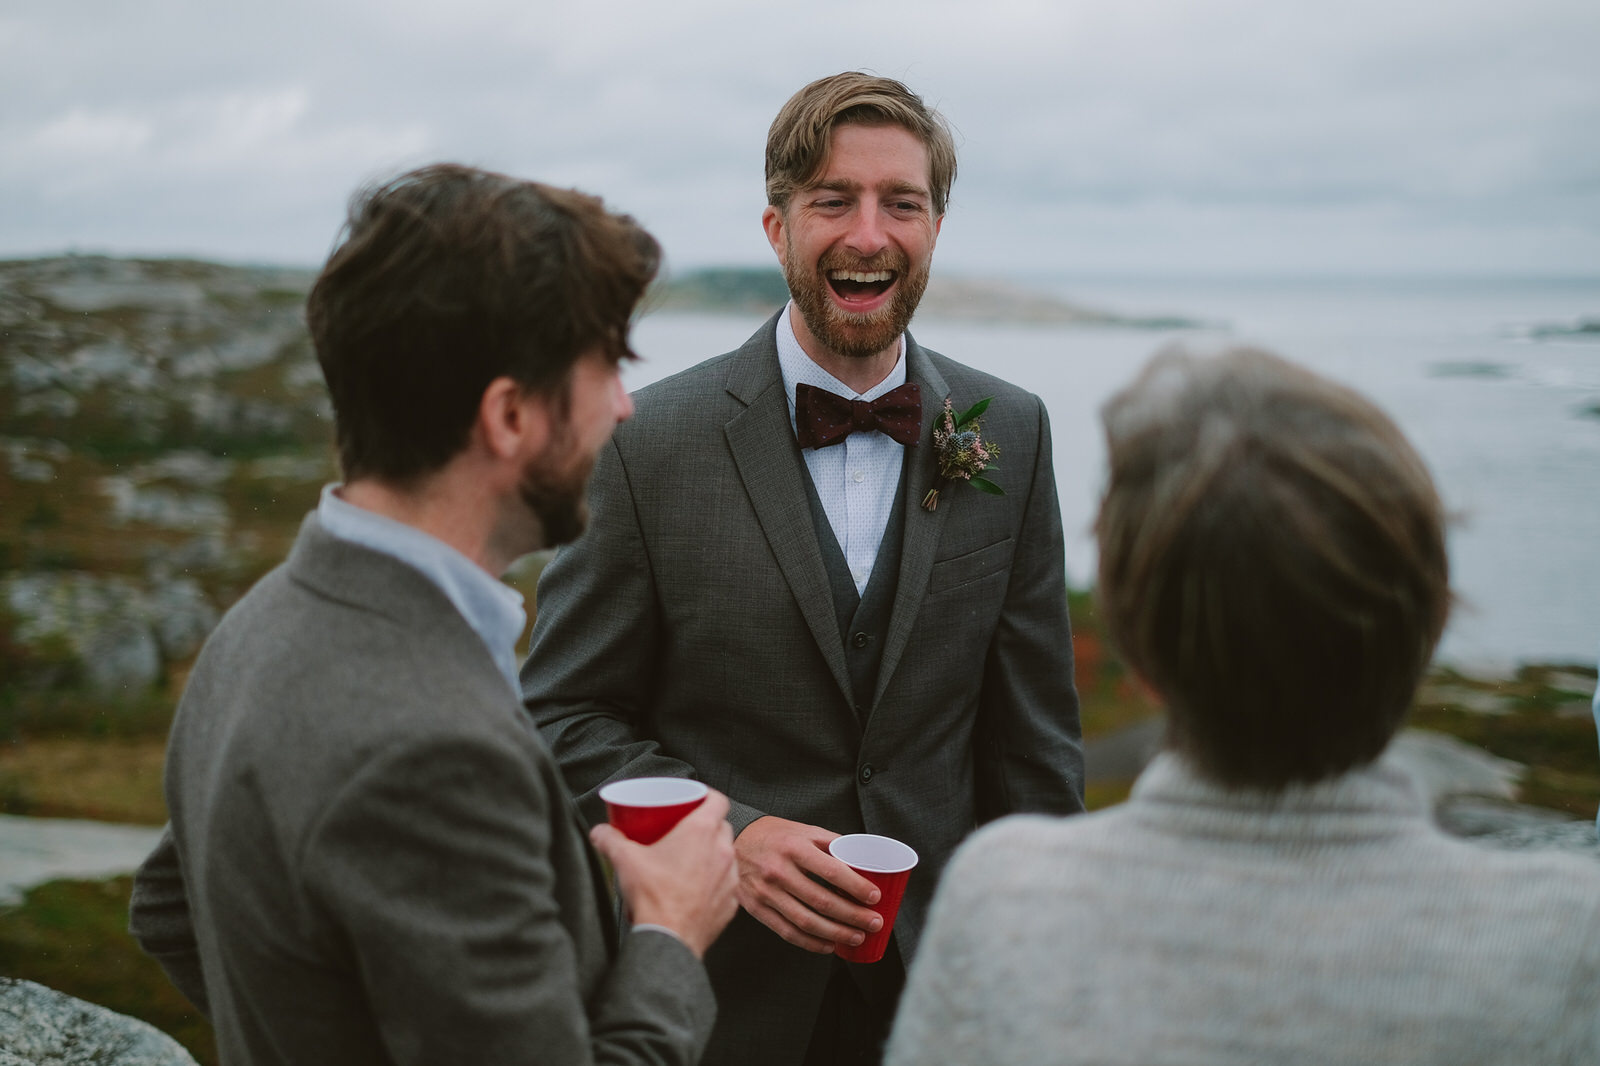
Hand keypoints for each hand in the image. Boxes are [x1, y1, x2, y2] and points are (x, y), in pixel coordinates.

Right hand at [590, 790, 738, 958]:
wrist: (668, 939)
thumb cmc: (653, 898)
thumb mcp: (624, 859)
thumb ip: (608, 839)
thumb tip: (600, 832)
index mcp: (701, 832)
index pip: (718, 799)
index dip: (707, 795)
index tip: (695, 799)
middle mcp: (722, 851)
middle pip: (721, 826)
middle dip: (706, 825)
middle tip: (684, 831)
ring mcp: (730, 877)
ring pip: (726, 855)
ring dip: (712, 854)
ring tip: (690, 860)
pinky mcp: (731, 902)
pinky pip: (726, 883)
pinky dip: (714, 881)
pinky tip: (696, 887)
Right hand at [733, 816, 881, 953]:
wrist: (736, 842)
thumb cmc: (773, 835)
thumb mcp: (802, 830)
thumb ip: (830, 843)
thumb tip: (862, 858)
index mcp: (794, 847)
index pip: (831, 871)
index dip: (856, 887)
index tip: (874, 897)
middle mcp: (779, 871)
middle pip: (821, 901)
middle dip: (853, 916)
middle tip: (873, 923)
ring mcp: (766, 893)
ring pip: (806, 921)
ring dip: (836, 933)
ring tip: (856, 937)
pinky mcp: (757, 909)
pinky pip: (787, 932)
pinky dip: (811, 943)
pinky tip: (828, 945)